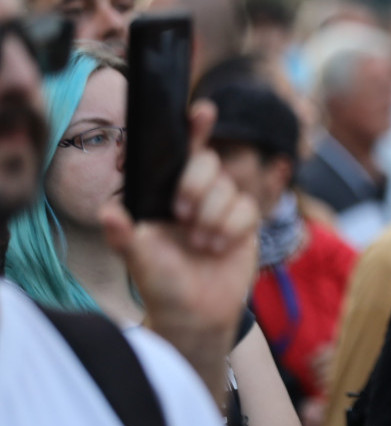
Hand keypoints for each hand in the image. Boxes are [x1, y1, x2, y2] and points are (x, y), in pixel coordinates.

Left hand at [99, 99, 259, 398]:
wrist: (196, 314)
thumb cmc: (160, 283)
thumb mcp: (137, 259)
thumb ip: (123, 233)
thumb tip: (108, 212)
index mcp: (166, 193)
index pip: (180, 152)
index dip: (194, 128)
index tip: (202, 110)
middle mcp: (195, 193)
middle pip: (208, 163)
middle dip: (196, 187)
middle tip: (182, 216)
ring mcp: (222, 206)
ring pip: (229, 188)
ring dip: (213, 217)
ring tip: (200, 245)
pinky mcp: (245, 222)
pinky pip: (248, 208)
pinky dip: (232, 228)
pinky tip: (219, 247)